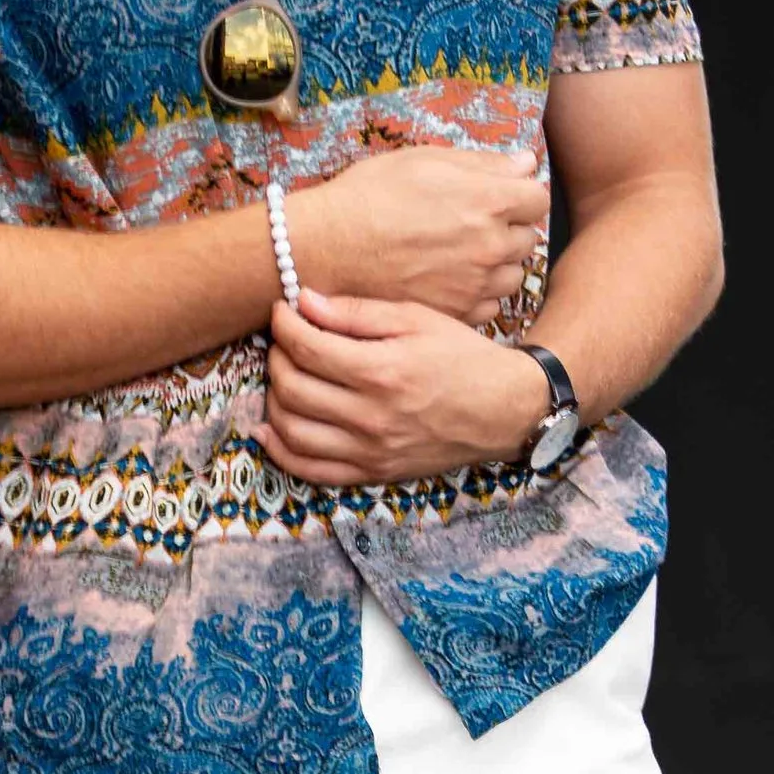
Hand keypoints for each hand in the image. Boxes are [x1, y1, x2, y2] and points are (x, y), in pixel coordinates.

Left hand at [262, 290, 553, 485]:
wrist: (503, 410)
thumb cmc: (463, 357)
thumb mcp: (417, 320)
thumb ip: (358, 312)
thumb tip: (304, 301)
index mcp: (382, 371)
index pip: (306, 347)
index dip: (284, 325)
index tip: (283, 312)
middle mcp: (371, 416)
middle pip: (291, 387)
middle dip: (277, 357)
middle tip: (286, 341)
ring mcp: (370, 450)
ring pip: (292, 430)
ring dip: (273, 400)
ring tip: (284, 376)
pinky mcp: (373, 472)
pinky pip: (310, 470)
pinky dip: (281, 451)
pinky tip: (270, 429)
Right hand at [287, 147, 547, 322]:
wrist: (324, 249)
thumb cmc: (367, 197)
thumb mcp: (423, 160)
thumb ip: (481, 164)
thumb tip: (525, 163)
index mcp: (488, 201)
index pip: (537, 199)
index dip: (518, 195)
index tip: (498, 197)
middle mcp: (490, 245)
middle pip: (527, 239)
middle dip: (508, 229)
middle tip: (471, 225)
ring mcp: (474, 285)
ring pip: (511, 276)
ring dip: (496, 266)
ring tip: (461, 256)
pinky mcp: (456, 314)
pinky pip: (488, 306)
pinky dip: (477, 295)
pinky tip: (449, 282)